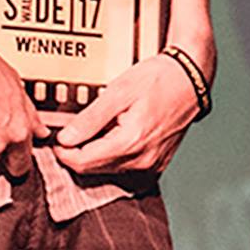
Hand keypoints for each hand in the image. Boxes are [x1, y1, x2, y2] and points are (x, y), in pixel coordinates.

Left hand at [51, 54, 198, 175]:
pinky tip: (118, 134)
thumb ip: (90, 119)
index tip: (58, 137)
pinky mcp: (157, 165)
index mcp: (130, 143)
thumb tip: (65, 139)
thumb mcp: (119, 91)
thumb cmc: (159, 79)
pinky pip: (124, 168)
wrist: (190, 79)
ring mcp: (151, 166)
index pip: (81, 162)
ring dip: (96, 153)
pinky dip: (114, 155)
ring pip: (107, 170)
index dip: (63, 151)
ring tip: (102, 127)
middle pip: (92, 169)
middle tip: (76, 129)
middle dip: (78, 152)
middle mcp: (142, 161)